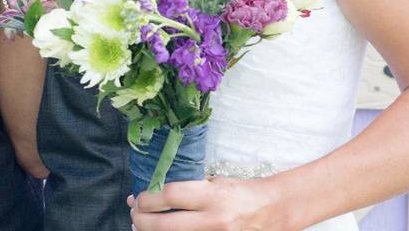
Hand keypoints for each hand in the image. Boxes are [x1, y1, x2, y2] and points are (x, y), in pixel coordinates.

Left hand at [128, 178, 284, 230]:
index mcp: (212, 196)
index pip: (170, 196)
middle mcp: (214, 220)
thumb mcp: (214, 182)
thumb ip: (187, 187)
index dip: (148, 198)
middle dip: (142, 220)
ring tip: (142, 225)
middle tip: (135, 213)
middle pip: (165, 225)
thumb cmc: (239, 192)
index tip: (138, 198)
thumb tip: (154, 191)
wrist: (273, 210)